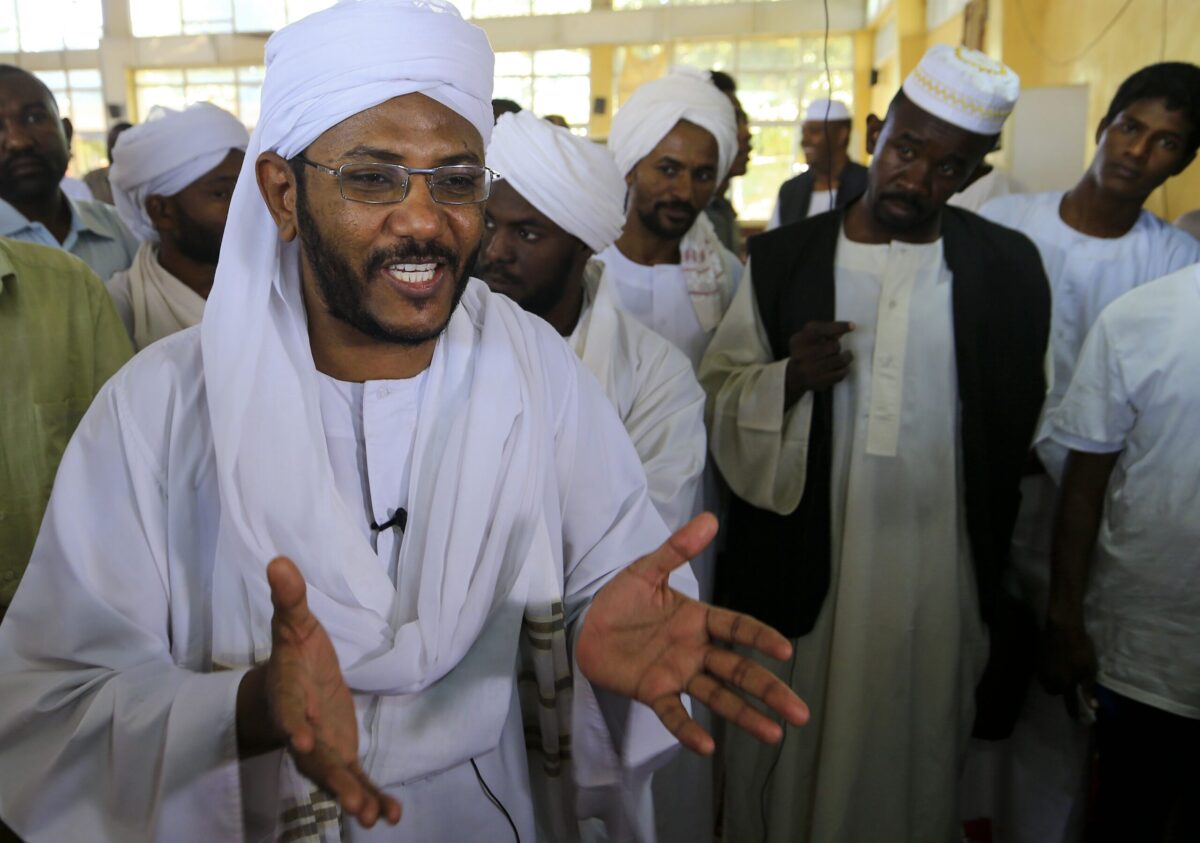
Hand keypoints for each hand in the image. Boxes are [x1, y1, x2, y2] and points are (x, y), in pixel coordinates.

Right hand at [237, 557, 401, 828]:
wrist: (287, 687)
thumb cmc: (293, 656)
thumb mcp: (293, 624)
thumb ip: (289, 598)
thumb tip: (279, 560)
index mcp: (290, 700)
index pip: (291, 714)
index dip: (296, 726)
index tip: (301, 741)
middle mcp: (304, 733)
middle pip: (315, 759)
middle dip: (332, 778)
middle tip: (350, 800)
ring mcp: (323, 750)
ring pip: (336, 778)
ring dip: (354, 797)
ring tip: (373, 816)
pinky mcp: (341, 757)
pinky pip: (357, 781)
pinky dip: (374, 798)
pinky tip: (392, 815)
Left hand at [576, 514, 809, 755]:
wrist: (586, 627)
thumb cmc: (622, 600)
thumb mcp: (647, 570)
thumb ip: (677, 550)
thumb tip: (709, 520)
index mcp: (699, 619)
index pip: (737, 628)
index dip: (760, 638)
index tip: (785, 650)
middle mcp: (695, 650)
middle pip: (739, 670)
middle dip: (769, 690)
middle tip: (801, 712)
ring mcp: (677, 674)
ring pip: (718, 696)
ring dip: (745, 715)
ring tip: (774, 734)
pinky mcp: (653, 692)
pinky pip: (674, 713)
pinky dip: (689, 729)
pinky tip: (707, 747)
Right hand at [785, 320, 854, 406]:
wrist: (794, 376)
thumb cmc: (806, 351)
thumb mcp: (808, 338)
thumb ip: (825, 331)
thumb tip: (849, 327)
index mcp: (798, 340)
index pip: (820, 330)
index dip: (838, 327)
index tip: (852, 326)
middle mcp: (801, 355)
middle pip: (833, 346)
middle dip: (837, 346)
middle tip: (835, 348)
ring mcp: (809, 370)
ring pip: (840, 360)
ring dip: (846, 357)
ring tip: (846, 356)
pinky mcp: (818, 382)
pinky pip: (840, 373)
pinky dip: (845, 369)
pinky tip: (843, 367)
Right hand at [1039, 617, 1097, 721]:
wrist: (1062, 628)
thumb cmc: (1080, 649)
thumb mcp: (1089, 669)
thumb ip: (1088, 688)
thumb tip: (1092, 706)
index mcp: (1065, 684)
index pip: (1069, 703)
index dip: (1073, 711)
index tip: (1076, 718)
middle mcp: (1051, 680)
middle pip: (1053, 692)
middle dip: (1059, 691)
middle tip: (1068, 683)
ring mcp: (1042, 669)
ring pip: (1045, 682)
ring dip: (1051, 681)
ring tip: (1059, 672)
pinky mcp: (1037, 659)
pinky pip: (1041, 671)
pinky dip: (1047, 670)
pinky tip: (1053, 662)